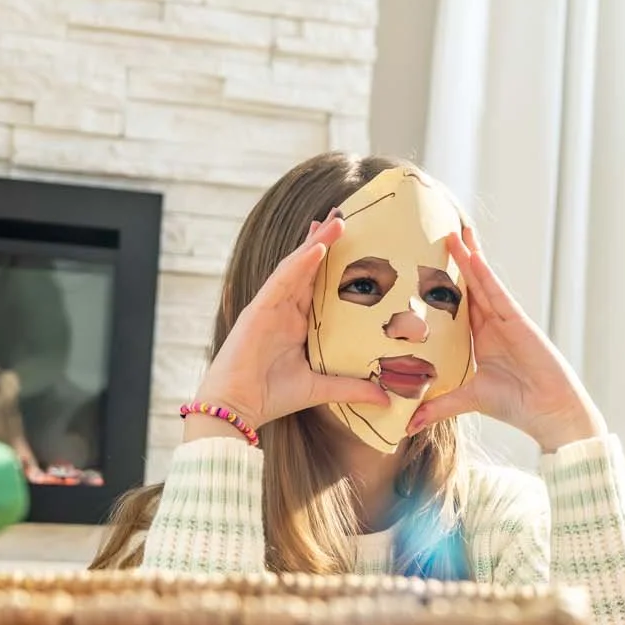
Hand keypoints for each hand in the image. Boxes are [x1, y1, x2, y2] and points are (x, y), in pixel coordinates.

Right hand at [191, 215, 390, 430]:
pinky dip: (298, 264)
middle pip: (306, 267)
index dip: (331, 262)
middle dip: (323, 240)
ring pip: (295, 267)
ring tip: (335, 221)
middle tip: (342, 215)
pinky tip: (315, 248)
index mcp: (296, 323)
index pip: (317, 285)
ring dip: (315, 243)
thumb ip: (352, 387)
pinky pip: (281, 281)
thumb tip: (388, 398)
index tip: (350, 240)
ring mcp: (269, 307)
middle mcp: (283, 310)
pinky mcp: (257, 311)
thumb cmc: (271, 397)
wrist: (237, 409)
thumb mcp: (321, 389)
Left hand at [405, 223, 605, 452]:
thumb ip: (440, 405)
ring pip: (483, 282)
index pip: (459, 306)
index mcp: (481, 339)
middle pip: (471, 285)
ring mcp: (507, 321)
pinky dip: (485, 275)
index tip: (428, 264)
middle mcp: (493, 325)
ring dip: (469, 257)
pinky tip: (473, 256)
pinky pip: (497, 294)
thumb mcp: (469, 400)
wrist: (550, 412)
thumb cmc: (517, 405)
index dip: (445, 284)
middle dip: (458, 260)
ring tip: (455, 232)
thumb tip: (409, 424)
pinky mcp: (519, 322)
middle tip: (443, 232)